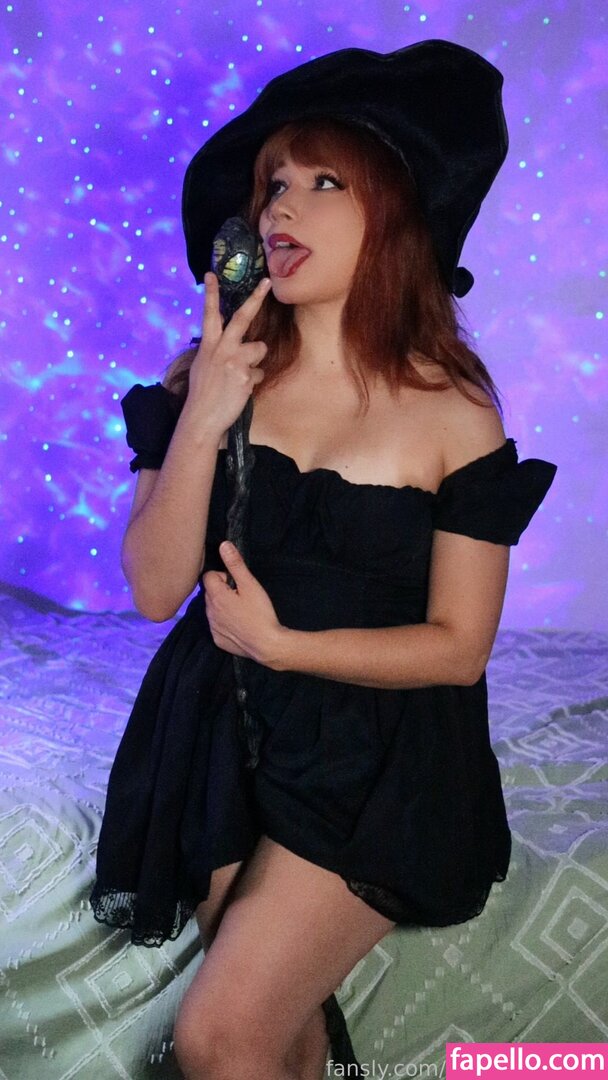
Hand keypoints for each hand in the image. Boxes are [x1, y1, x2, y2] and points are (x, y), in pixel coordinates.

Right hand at [185, 272, 271, 436]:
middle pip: (243, 318)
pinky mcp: (246, 376)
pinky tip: (240, 390)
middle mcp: (222, 349)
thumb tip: (227, 345)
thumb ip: (215, 351)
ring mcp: (235, 361)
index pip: (210, 314)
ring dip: (255, 361)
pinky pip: (260, 373)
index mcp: (209, 345)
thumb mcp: (202, 366)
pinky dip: (253, 381)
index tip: (211, 274)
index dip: (211, 294)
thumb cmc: (202, 394)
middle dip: (256, 298)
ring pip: (260, 349)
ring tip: (240, 376)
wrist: (202, 418)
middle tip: (267, 282)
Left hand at [202, 541, 286, 666]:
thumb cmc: (260, 613)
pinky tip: (240, 624)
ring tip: (242, 610)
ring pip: (212, 609)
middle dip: (223, 590)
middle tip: (242, 596)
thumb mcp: (250, 585)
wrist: (267, 645)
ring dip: (223, 606)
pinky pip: (217, 625)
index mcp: (216, 596)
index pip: (208, 576)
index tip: (237, 583)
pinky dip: (225, 622)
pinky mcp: (218, 640)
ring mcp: (213, 627)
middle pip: (210, 592)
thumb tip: (223, 545)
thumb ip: (235, 564)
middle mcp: (209, 612)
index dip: (223, 576)